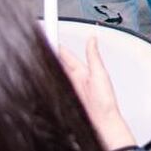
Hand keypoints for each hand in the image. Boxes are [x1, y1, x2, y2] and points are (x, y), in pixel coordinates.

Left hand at [59, 36, 135, 150]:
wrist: (102, 120)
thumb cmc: (101, 101)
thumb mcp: (100, 73)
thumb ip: (94, 55)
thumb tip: (91, 39)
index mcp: (74, 72)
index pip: (62, 52)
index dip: (54, 40)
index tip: (48, 30)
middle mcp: (68, 79)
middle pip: (57, 60)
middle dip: (53, 48)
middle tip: (48, 36)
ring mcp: (69, 86)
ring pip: (58, 69)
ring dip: (56, 59)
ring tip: (52, 49)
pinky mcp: (71, 92)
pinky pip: (62, 78)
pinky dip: (62, 70)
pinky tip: (61, 70)